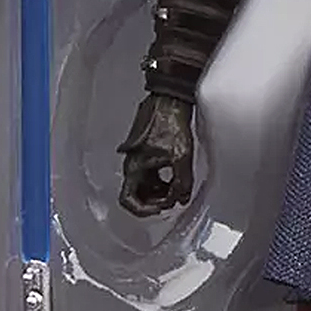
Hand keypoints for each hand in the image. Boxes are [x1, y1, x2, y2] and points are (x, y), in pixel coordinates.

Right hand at [118, 92, 195, 215]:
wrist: (169, 99)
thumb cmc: (169, 122)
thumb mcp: (181, 157)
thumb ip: (182, 182)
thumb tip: (182, 198)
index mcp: (134, 167)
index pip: (128, 200)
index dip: (144, 210)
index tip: (162, 209)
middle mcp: (131, 164)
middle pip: (136, 195)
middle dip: (154, 202)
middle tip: (172, 200)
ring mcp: (137, 157)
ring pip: (143, 185)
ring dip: (158, 192)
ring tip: (176, 190)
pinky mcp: (145, 151)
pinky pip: (149, 173)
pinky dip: (160, 180)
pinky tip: (175, 177)